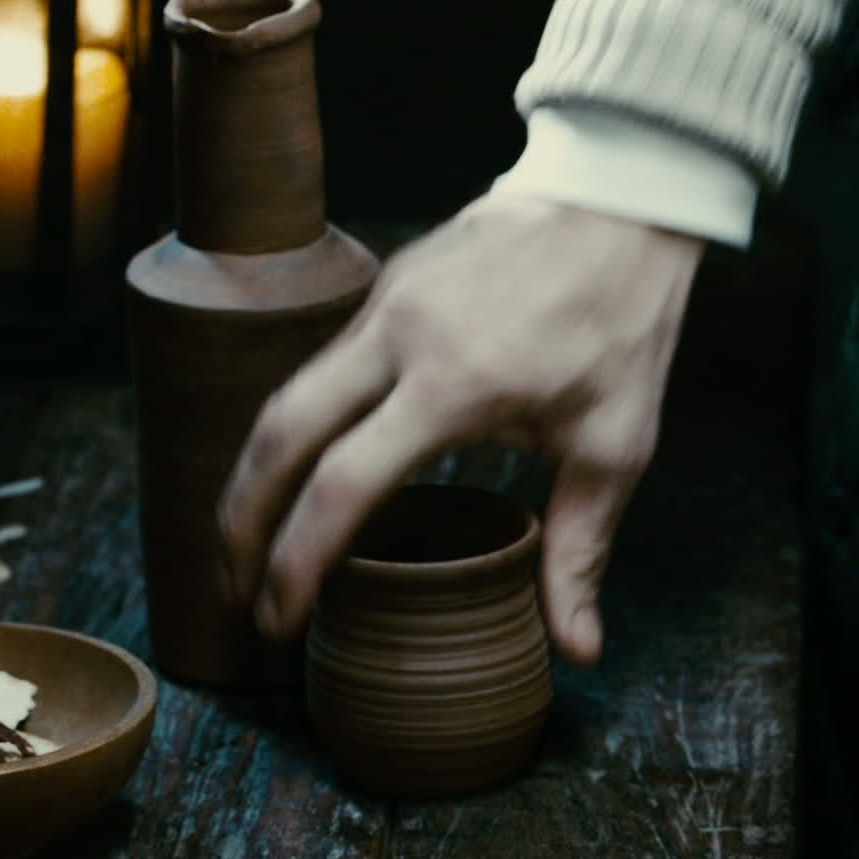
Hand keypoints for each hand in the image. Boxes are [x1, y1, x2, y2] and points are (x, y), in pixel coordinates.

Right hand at [217, 196, 701, 664]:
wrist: (623, 206)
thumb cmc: (625, 329)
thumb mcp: (617, 446)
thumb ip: (582, 548)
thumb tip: (576, 652)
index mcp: (455, 385)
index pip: (341, 488)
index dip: (294, 563)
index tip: (278, 620)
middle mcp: (399, 338)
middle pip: (278, 436)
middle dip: (238, 522)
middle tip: (233, 589)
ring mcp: (385, 301)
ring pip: (286, 393)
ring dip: (256, 471)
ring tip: (249, 539)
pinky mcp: (388, 280)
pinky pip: (322, 360)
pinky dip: (296, 422)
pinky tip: (300, 465)